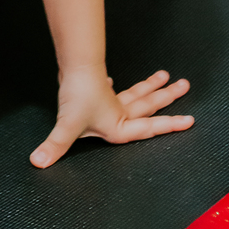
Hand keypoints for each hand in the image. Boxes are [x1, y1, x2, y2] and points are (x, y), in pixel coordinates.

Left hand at [30, 65, 192, 167]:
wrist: (74, 66)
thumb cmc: (77, 96)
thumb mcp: (68, 125)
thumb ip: (55, 146)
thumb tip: (38, 162)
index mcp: (119, 124)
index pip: (150, 128)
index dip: (170, 126)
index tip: (190, 120)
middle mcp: (119, 111)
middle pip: (149, 103)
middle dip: (168, 97)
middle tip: (185, 85)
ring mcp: (110, 97)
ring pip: (136, 92)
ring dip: (150, 86)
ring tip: (164, 75)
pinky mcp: (98, 85)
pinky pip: (110, 86)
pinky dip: (111, 84)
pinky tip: (110, 81)